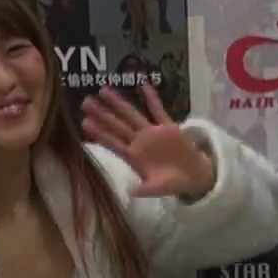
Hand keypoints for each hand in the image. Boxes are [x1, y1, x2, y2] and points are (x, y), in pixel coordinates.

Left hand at [80, 85, 214, 199]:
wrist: (193, 175)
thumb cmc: (173, 183)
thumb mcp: (159, 189)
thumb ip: (147, 190)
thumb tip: (133, 193)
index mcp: (134, 157)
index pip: (113, 142)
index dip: (99, 133)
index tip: (84, 123)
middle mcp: (139, 142)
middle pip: (117, 125)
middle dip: (102, 114)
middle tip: (85, 102)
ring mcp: (152, 133)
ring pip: (132, 115)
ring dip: (118, 103)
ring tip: (103, 90)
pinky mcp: (168, 126)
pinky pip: (158, 110)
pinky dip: (152, 98)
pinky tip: (143, 85)